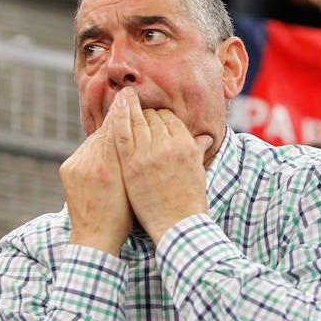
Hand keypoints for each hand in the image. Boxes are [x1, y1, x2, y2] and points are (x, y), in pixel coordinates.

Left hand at [60, 107, 131, 255]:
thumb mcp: (133, 187)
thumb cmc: (122, 218)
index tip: (131, 95)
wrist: (94, 238)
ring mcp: (73, 166)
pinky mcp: (66, 170)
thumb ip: (132, 159)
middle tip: (128, 103)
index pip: (116, 130)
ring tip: (120, 125)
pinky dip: (96, 147)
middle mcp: (86, 163)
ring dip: (106, 134)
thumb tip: (138, 132)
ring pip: (94, 141)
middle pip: (103, 132)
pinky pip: (85, 151)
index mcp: (106, 168)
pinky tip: (106, 146)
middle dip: (116, 121)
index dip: (125, 112)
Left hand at [111, 87, 212, 242]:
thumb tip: (206, 138)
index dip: (160, 114)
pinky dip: (117, 117)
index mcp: (187, 144)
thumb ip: (197, 151)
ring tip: (123, 95)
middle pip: (152, 116)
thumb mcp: (198, 172)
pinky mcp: (131, 164)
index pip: (169, 118)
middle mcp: (169, 145)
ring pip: (136, 120)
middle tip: (136, 107)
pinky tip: (115, 106)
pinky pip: (121, 134)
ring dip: (129, 106)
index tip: (153, 115)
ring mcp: (149, 154)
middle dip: (145, 111)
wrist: (177, 225)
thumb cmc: (189, 202)